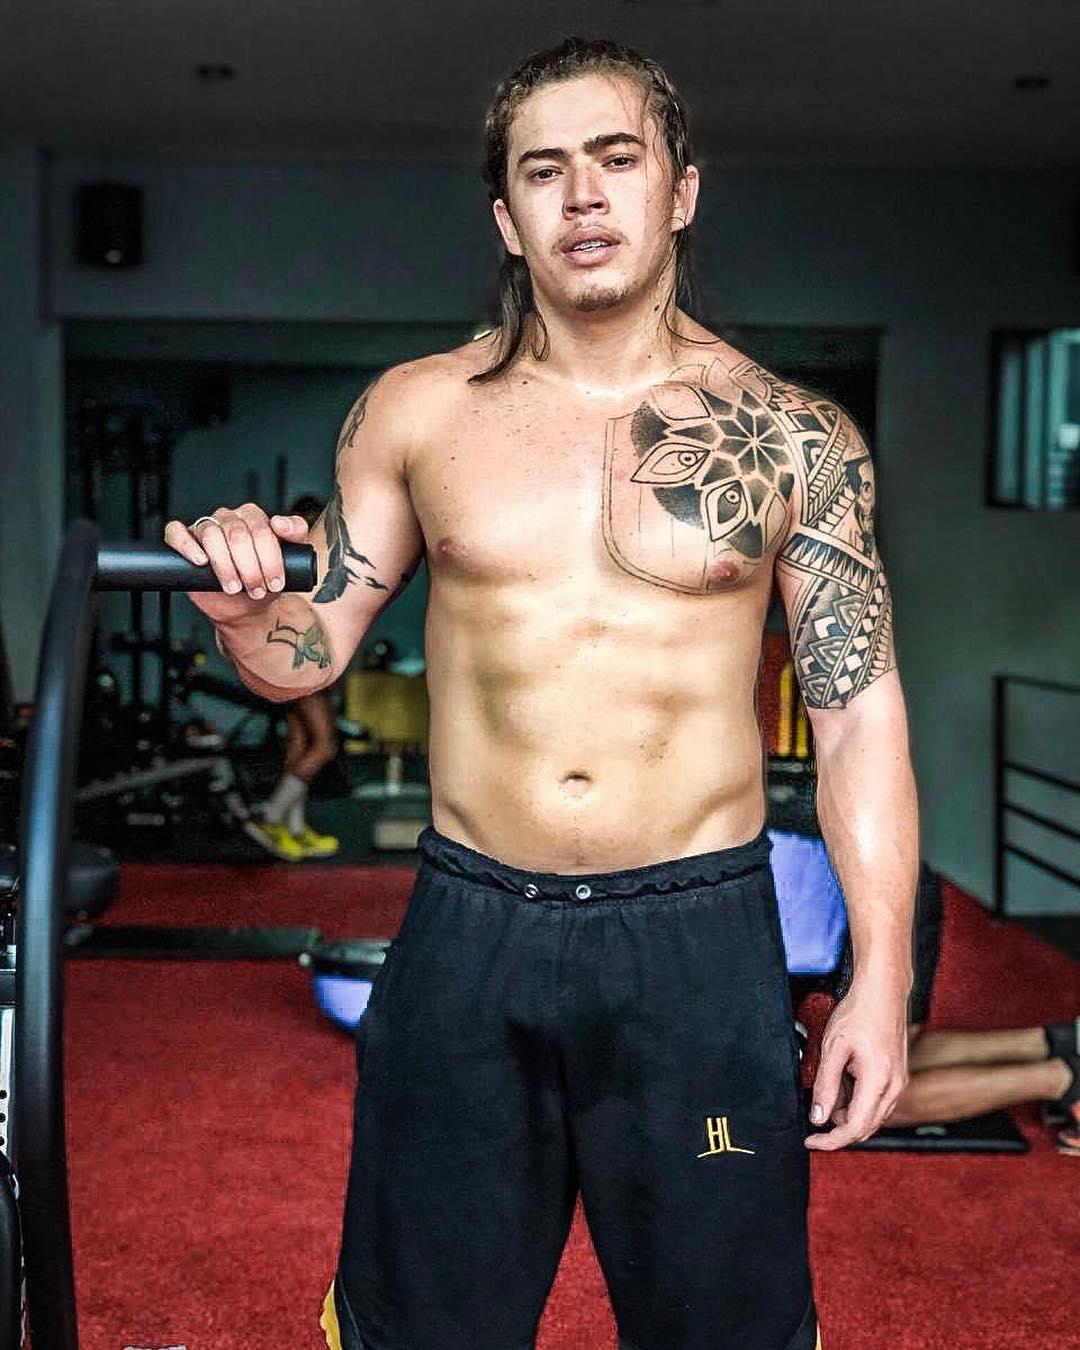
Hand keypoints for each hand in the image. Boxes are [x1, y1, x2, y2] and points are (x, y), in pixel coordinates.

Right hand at [164, 504, 309, 625]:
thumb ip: (296, 534)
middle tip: (256, 589)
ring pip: (210, 535)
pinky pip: (176, 533)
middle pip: (237, 534)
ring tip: (234, 587)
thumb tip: (279, 523)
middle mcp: (228, 518)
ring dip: (225, 565)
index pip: (261, 528)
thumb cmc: (265, 581)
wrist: (246, 606)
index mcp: (253, 517)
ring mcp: (204, 528)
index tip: (274, 582)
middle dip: (250, 567)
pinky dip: (187, 545)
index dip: (269, 558)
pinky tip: (201, 562)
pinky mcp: (184, 541)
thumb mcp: (290, 560)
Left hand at [804, 978, 908, 1150]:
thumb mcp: (833, 1049)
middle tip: (815, 1110)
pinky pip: (877, 1102)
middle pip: (865, 1127)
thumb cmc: (859, 1014)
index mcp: (879, 1082)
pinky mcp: (898, 1077)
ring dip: (848, 1112)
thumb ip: (825, 1086)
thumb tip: (818, 1117)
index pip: (854, 1128)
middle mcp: (895, 1087)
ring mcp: (899, 1083)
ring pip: (871, 1116)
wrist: (883, 992)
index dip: (830, 1141)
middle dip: (838, 1127)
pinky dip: (858, 1101)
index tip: (811, 1141)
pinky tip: (844, 1080)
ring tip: (831, 1084)